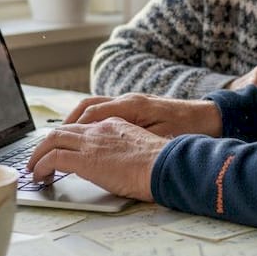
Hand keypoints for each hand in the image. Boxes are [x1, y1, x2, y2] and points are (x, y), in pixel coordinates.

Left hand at [27, 119, 164, 201]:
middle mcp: (99, 129)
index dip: (68, 138)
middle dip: (46, 144)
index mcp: (114, 125)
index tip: (62, 149)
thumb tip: (121, 165)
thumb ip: (126, 151)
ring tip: (34, 169)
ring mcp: (90, 143)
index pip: (83, 127)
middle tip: (38, 158)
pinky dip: (41, 166)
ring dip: (38, 155)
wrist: (164, 165)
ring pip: (52, 140)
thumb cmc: (161, 164)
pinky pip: (52, 158)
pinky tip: (40, 176)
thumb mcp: (141, 149)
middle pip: (62, 130)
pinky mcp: (84, 159)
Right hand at [63, 93, 222, 137]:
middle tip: (48, 147)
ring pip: (92, 108)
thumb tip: (109, 154)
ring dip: (74, 123)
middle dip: (64, 127)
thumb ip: (134, 143)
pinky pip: (104, 112)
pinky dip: (89, 123)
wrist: (208, 117)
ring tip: (60, 142)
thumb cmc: (188, 129)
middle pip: (86, 108)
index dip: (71, 130)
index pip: (91, 114)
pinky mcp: (134, 109)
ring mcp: (130, 103)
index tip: (55, 148)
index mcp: (132, 106)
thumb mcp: (162, 138)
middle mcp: (127, 101)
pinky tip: (85, 138)